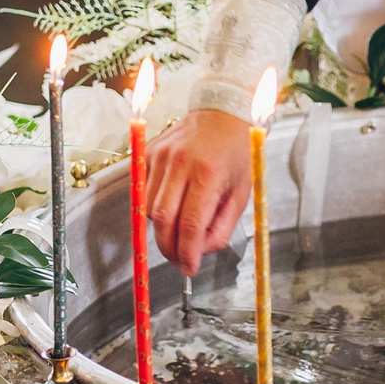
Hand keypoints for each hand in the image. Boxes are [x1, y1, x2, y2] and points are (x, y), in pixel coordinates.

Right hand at [145, 108, 252, 274]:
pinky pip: (143, 193)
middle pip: (163, 220)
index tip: (190, 268)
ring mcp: (161, 156)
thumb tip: (200, 252)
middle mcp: (180, 163)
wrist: (221, 114)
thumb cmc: (235, 155)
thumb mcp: (241, 193)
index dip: (187, 253)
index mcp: (208, 173)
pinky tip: (170, 209)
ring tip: (179, 234)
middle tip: (179, 261)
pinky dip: (153, 209)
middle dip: (169, 248)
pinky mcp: (148, 153)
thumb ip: (222, 227)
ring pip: (150, 210)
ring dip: (162, 230)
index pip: (190, 225)